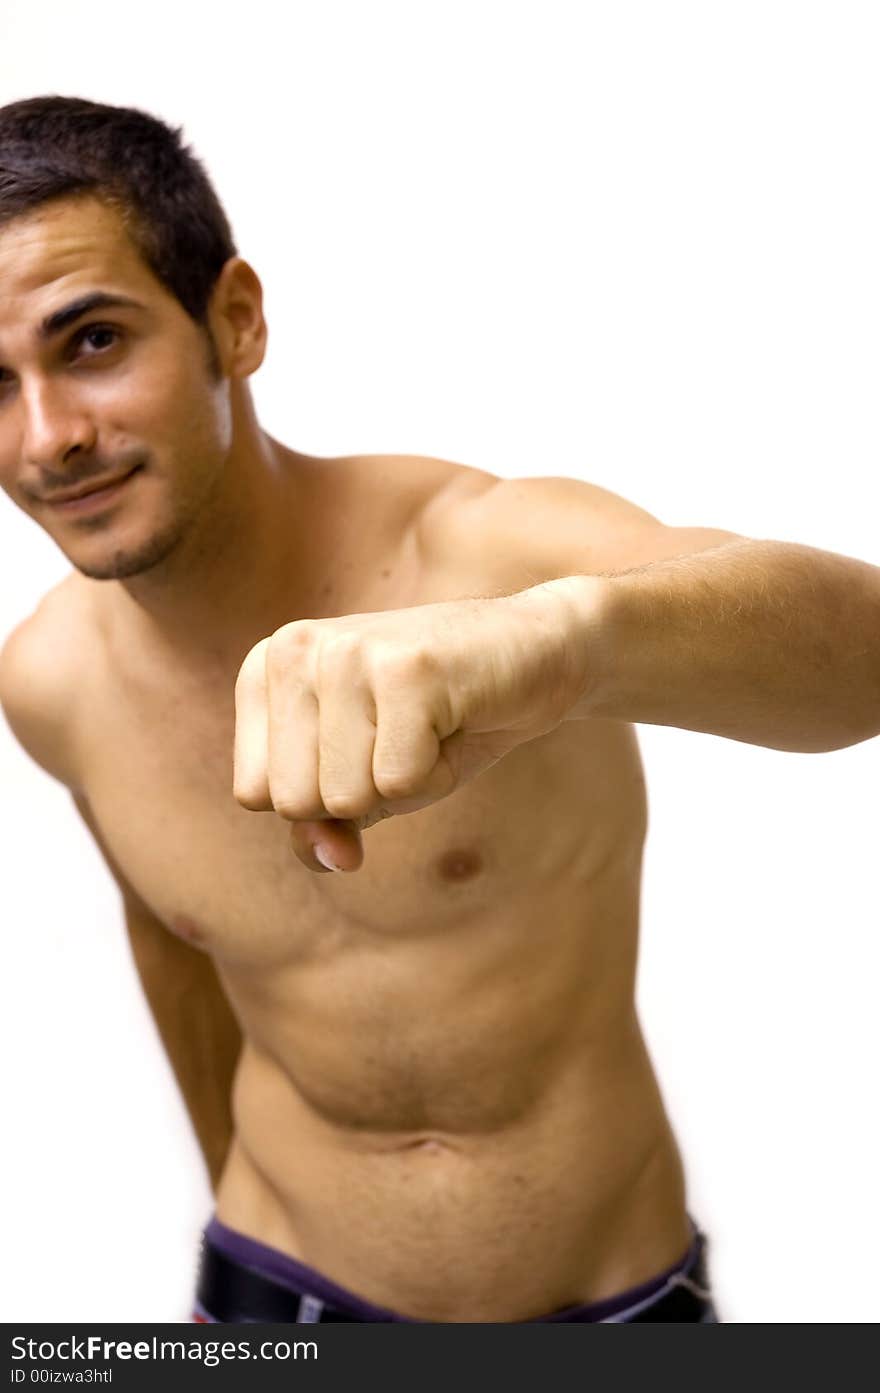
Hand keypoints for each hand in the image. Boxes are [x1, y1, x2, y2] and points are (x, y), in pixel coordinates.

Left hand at [232, 580, 594, 871]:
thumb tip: (330, 861)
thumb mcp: (366, 780)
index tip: (368, 745)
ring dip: (405, 782)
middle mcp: (294, 649)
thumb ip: (321, 825)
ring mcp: (347, 652)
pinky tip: (456, 718)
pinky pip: (399, 783)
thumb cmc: (443, 721)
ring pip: (346, 797)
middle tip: (406, 737)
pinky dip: (438, 772)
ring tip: (430, 727)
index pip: (256, 795)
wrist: (538, 654)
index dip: (323, 799)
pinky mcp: (406, 669)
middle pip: (296, 802)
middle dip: (363, 794)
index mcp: (266, 668)